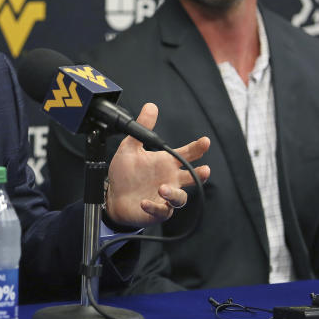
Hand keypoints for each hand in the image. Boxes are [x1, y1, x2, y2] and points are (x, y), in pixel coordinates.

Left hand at [104, 102, 209, 227]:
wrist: (113, 196)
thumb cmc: (125, 173)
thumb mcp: (130, 147)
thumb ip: (142, 128)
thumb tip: (151, 107)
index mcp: (166, 163)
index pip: (187, 154)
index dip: (197, 148)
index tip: (204, 141)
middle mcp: (169, 179)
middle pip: (192, 177)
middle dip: (201, 174)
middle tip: (205, 169)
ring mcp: (165, 197)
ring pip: (180, 198)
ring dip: (174, 194)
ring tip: (162, 188)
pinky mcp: (157, 211)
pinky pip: (161, 211)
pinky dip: (154, 207)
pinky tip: (145, 202)